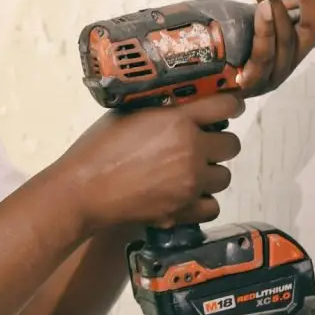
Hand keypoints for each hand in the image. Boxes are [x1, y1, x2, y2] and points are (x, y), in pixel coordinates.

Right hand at [59, 93, 244, 231]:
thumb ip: (162, 111)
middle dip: (218, 142)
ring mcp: (190, 184)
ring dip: (210, 172)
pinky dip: (202, 201)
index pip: (227, 105)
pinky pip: (212, 206)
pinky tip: (185, 194)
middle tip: (200, 143)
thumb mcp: (129, 114)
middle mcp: (192, 151)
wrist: (83, 189)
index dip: (231, 104)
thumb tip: (180, 108)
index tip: (228, 107)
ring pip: (224, 176)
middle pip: (231, 144)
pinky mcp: (184, 210)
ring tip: (188, 171)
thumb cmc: (97, 148)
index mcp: (178, 121)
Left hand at [238, 0, 314, 96]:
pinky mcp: (252, 84)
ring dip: (275, 6)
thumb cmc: (230, 45)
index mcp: (296, 45)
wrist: (200, 82)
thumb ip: (279, 6)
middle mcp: (292, 60)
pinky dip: (264, 31)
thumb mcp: (257, 21)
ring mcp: (274, 74)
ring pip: (285, 38)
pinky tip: (260, 10)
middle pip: (313, 28)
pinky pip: (262, 57)